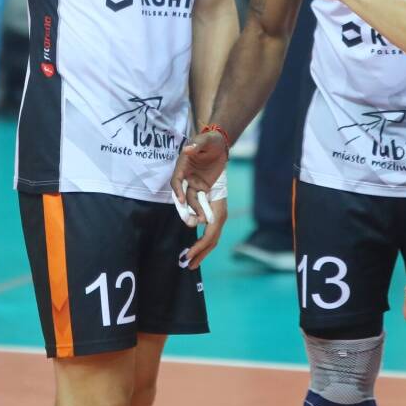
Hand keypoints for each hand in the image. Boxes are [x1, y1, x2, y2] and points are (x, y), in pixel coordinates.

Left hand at [171, 130, 228, 268]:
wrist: (215, 140)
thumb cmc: (210, 142)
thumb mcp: (204, 140)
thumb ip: (197, 144)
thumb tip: (188, 149)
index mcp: (217, 194)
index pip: (212, 225)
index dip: (203, 241)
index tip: (191, 252)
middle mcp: (215, 201)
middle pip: (212, 233)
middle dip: (201, 250)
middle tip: (188, 265)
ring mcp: (209, 202)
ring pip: (207, 230)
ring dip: (199, 246)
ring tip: (188, 261)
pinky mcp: (203, 198)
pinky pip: (200, 220)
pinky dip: (196, 234)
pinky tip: (191, 245)